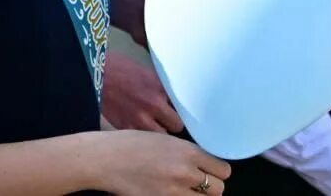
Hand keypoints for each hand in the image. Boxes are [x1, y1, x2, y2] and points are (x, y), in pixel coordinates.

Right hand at [92, 130, 229, 195]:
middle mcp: (185, 173)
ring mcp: (172, 192)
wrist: (106, 159)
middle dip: (211, 187)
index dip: (219, 172)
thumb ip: (188, 152)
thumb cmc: (133, 144)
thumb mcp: (167, 140)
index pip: (224, 170)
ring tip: (187, 190)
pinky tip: (172, 193)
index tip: (213, 171)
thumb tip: (203, 162)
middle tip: (200, 183)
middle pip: (218, 190)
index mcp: (189, 153)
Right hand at [102, 53, 183, 132]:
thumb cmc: (120, 68)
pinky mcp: (124, 128)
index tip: (182, 112)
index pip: (184, 107)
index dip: (183, 111)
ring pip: (161, 137)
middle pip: (177, 126)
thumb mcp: (148, 73)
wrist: (95, 74)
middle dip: (174, 124)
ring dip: (160, 134)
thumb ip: (162, 88)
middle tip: (169, 121)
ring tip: (155, 127)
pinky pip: (142, 140)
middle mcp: (154, 105)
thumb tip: (174, 98)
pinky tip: (140, 130)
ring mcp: (139, 119)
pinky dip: (143, 138)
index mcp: (161, 88)